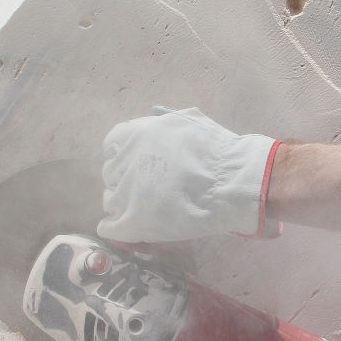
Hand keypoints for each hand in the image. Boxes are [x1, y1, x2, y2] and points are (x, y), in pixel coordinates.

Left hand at [97, 107, 279, 242]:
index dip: (126, 157)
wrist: (230, 182)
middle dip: (127, 180)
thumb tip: (154, 112)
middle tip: (150, 187)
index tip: (142, 165)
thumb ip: (166, 117)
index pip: (112, 147)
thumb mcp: (189, 120)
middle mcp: (122, 163)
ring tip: (147, 208)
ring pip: (110, 201)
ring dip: (125, 204)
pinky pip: (111, 228)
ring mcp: (125, 195)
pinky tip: (135, 226)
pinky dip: (119, 228)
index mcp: (132, 136)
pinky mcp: (132, 223)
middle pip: (111, 175)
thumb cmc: (214, 150)